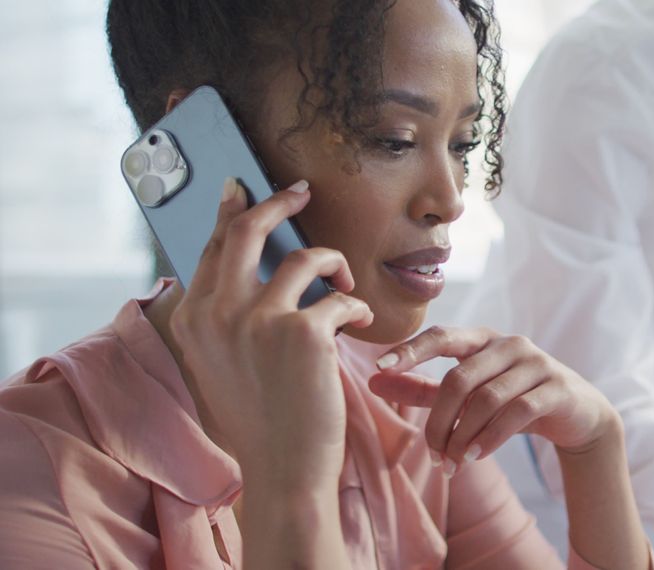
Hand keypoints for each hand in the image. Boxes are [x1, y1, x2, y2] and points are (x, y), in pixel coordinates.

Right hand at [169, 178, 372, 491]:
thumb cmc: (261, 421)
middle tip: (301, 192)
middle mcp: (217, 313)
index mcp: (193, 320)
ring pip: (305, 258)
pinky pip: (340, 298)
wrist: (284, 471)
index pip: (212, 248)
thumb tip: (247, 272)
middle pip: (246, 231)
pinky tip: (360, 326)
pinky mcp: (303, 333)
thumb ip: (225, 319)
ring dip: (334, 264)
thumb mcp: (222, 365)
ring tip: (345, 285)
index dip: (233, 213)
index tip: (247, 190)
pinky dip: (355, 308)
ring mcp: (258, 321)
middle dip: (276, 202)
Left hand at [369, 326, 617, 472]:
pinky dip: (491, 437)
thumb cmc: (514, 399)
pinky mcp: (556, 388)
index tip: (379, 367)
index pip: (441, 336)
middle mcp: (509, 344)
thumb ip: (422, 387)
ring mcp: (536, 363)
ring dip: (464, 436)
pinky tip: (477, 456)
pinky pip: (517, 412)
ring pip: (486, 399)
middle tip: (433, 455)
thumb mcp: (468, 393)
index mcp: (482, 340)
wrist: (577, 414)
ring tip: (453, 463)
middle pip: (460, 378)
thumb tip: (373, 379)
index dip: (410, 350)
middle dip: (439, 421)